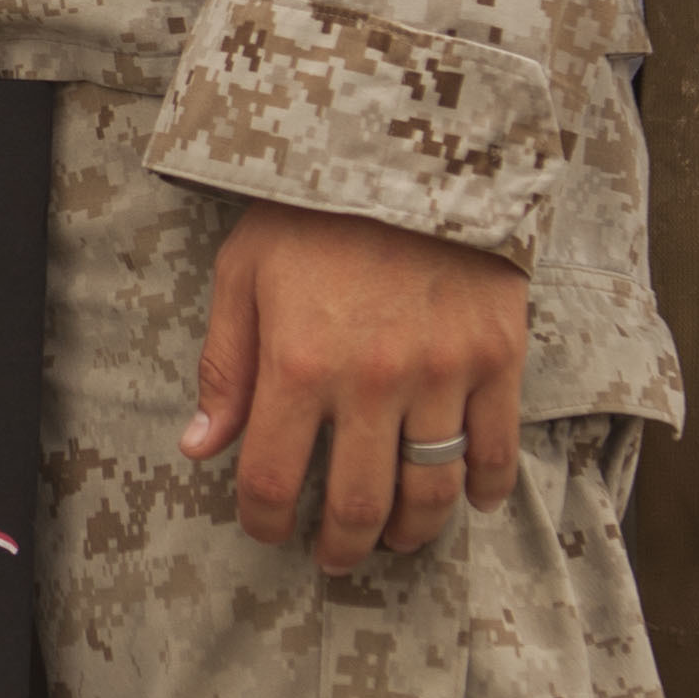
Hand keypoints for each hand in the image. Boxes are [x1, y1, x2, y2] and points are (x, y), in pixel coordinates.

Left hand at [181, 196, 529, 573]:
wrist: (411, 140)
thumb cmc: (316, 204)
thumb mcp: (245, 271)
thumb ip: (226, 366)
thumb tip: (201, 448)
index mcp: (299, 363)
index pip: (274, 480)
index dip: (265, 522)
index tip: (267, 530)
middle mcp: (372, 380)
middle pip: (359, 504)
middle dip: (342, 546)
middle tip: (335, 557)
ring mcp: (442, 372)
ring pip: (431, 490)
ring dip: (411, 531)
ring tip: (396, 540)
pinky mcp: (497, 355)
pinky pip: (497, 446)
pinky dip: (486, 488)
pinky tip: (472, 503)